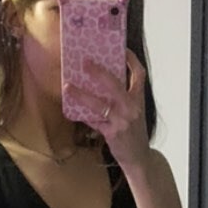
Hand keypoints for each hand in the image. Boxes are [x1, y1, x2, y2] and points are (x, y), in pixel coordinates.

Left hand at [63, 49, 150, 169]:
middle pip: (114, 84)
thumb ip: (125, 98)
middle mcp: (132, 108)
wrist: (139, 158)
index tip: (121, 49)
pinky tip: (71, 109)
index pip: (139, 75)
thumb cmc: (135, 134)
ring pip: (99, 104)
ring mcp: (122, 121)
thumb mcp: (136, 113)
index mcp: (139, 100)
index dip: (131, 60)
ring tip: (67, 87)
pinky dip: (82, 114)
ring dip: (81, 94)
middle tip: (84, 63)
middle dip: (98, 72)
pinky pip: (93, 121)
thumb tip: (104, 82)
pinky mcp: (112, 133)